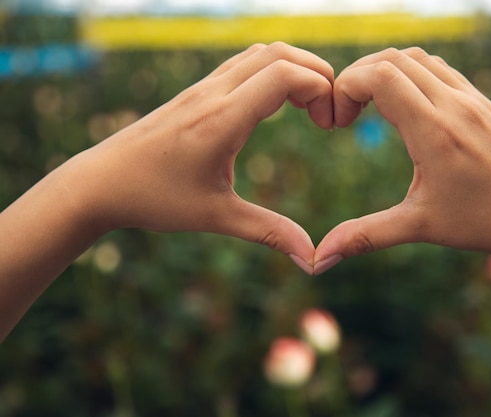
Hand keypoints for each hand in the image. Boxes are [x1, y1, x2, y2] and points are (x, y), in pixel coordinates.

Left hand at [68, 42, 333, 272]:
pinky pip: (241, 65)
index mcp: (223, 119)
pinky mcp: (194, 93)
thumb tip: (312, 259)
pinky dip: (270, 73)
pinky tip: (274, 106)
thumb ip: (270, 233)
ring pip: (259, 53)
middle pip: (279, 53)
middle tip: (328, 114)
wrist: (99, 183)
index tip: (330, 125)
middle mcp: (213, 93)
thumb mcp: (217, 217)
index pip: (285, 75)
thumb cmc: (154, 199)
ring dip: (293, 69)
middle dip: (317, 73)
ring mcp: (202, 88)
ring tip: (309, 108)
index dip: (321, 89)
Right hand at [314, 48, 490, 273]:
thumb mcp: (419, 227)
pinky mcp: (483, 102)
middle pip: (393, 59)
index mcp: (434, 131)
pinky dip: (413, 75)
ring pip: (418, 59)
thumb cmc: (482, 224)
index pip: (380, 75)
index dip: (347, 87)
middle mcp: (454, 105)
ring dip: (386, 72)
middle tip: (348, 113)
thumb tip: (321, 259)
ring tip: (372, 107)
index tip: (339, 121)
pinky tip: (406, 107)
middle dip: (358, 77)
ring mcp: (472, 99)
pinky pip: (441, 69)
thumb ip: (365, 236)